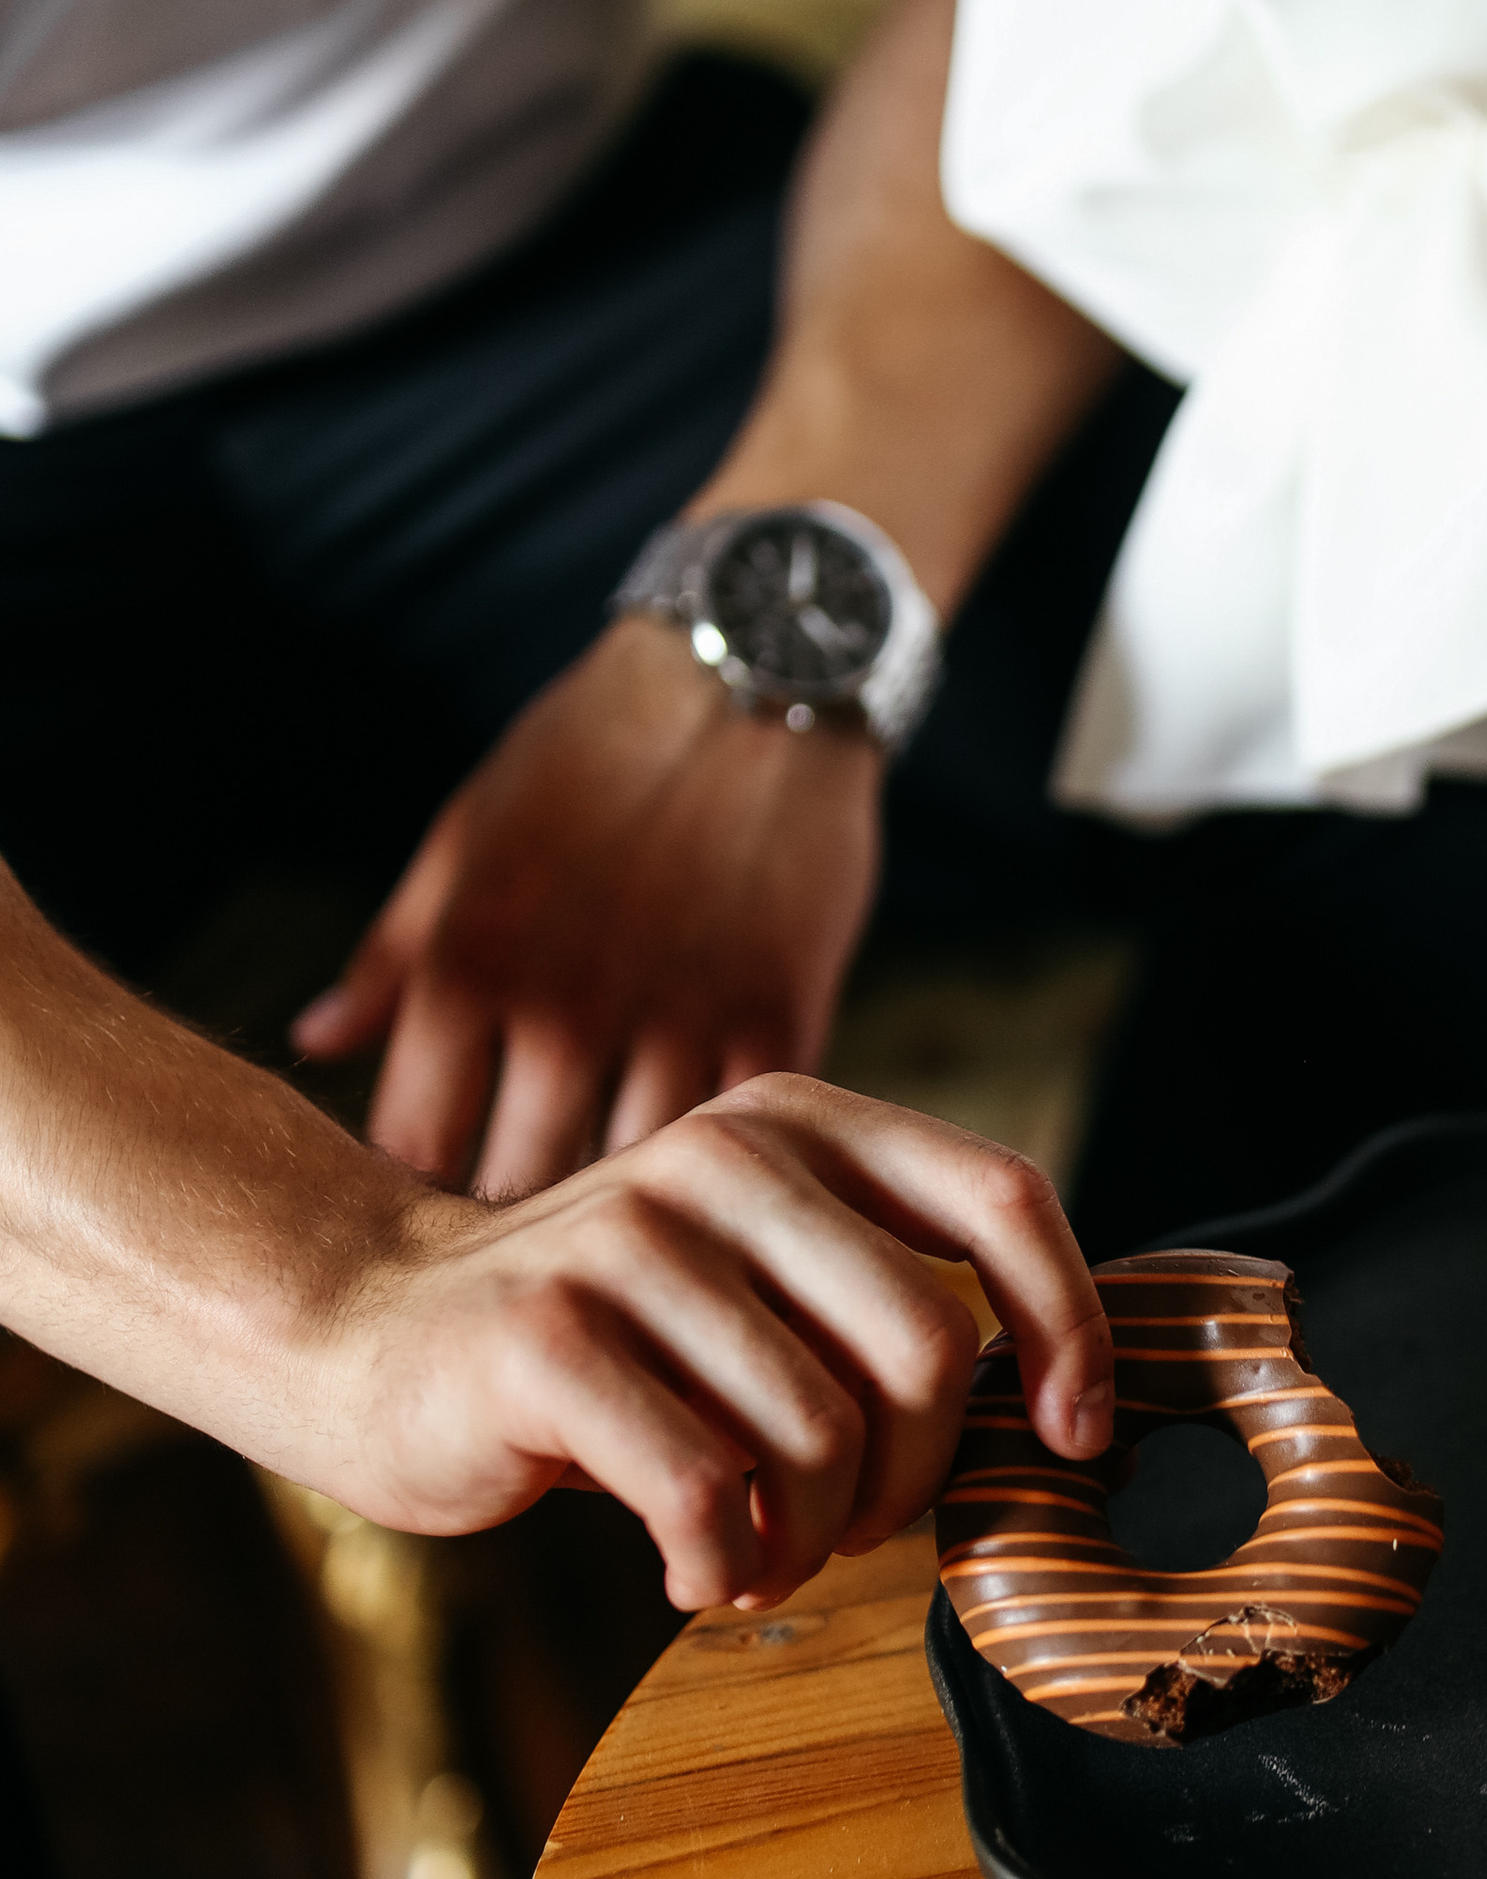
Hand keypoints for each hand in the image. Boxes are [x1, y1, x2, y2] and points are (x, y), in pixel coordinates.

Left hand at [293, 620, 883, 1189]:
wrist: (752, 676)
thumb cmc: (588, 755)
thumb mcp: (464, 841)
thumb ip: (391, 959)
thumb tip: (314, 1041)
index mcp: (466, 968)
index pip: (412, 1150)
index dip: (421, 1179)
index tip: (441, 1176)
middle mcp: (564, 1012)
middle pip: (516, 1188)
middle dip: (516, 1202)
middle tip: (531, 1189)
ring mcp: (676, 1024)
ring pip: (630, 1179)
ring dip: (621, 1183)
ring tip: (619, 1170)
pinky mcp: (780, 1023)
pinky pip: (733, 1139)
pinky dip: (713, 1148)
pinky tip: (701, 1132)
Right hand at [323, 1078, 1111, 1608]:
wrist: (371, 1332)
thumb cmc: (609, 1336)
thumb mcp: (759, 1268)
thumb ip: (881, 1291)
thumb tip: (1059, 1400)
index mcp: (800, 1123)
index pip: (1003, 1197)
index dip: (1069, 1326)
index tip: (1074, 1434)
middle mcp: (724, 1155)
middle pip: (926, 1349)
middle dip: (913, 1480)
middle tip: (849, 1527)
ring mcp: (631, 1240)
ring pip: (823, 1438)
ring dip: (813, 1541)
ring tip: (759, 1555)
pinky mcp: (548, 1337)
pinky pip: (711, 1493)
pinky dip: (723, 1565)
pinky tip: (693, 1567)